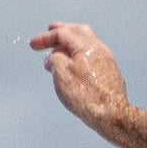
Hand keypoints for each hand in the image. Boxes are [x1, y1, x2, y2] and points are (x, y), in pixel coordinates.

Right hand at [30, 22, 130, 137]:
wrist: (113, 116)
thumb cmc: (86, 96)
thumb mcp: (61, 73)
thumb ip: (54, 59)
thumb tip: (54, 58)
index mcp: (86, 45)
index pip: (62, 33)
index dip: (45, 38)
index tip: (33, 45)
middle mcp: (99, 49)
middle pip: (78, 32)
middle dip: (62, 31)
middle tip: (51, 31)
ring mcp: (108, 61)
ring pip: (88, 44)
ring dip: (72, 45)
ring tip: (61, 52)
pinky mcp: (112, 75)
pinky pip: (94, 58)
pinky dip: (81, 56)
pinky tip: (76, 66)